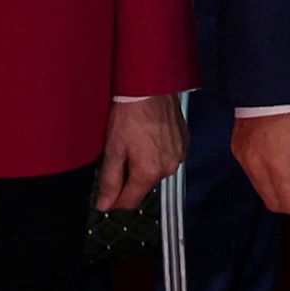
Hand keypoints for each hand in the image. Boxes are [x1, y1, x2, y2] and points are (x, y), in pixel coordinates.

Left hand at [96, 93, 181, 212]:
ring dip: (143, 165)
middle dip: (129, 178)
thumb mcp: (113, 148)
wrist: (150, 85)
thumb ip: (109, 180)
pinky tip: (147, 138)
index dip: (115, 201)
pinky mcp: (185, 143)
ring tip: (133, 144)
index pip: (131, 201)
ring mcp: (180, 155)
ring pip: (155, 172)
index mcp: (150, 172)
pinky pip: (167, 158)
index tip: (105, 195)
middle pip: (144, 186)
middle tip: (116, 157)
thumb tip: (104, 204)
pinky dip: (156, 153)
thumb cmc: (129, 112)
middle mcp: (169, 168)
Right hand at [233, 108, 289, 217]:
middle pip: (274, 203)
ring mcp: (243, 157)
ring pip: (262, 190)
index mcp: (277, 164)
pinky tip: (288, 163)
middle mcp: (255, 165)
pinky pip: (253, 175)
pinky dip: (271, 178)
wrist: (272, 78)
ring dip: (284, 191)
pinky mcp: (238, 148)